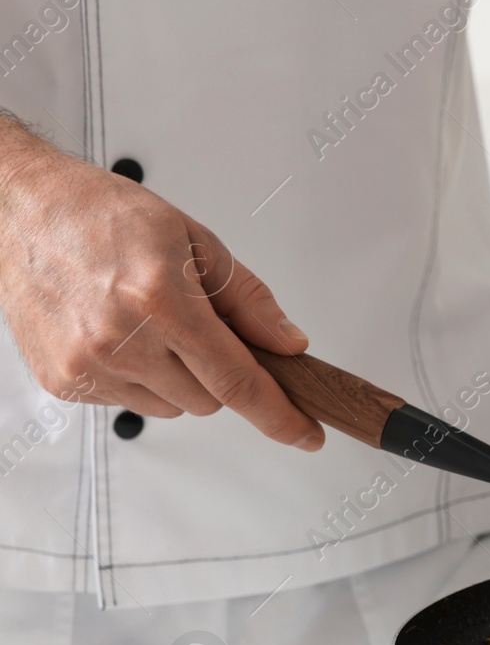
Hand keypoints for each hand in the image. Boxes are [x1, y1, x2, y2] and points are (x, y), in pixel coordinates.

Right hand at [0, 120, 323, 448]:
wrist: (23, 210)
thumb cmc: (104, 216)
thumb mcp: (196, 243)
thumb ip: (249, 301)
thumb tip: (287, 345)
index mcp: (160, 300)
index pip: (236, 380)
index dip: (278, 414)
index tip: (307, 434)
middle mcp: (119, 339)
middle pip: (209, 400)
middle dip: (217, 373)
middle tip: (193, 324)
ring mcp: (86, 365)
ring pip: (171, 407)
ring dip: (176, 378)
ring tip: (145, 321)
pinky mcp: (63, 381)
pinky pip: (130, 403)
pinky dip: (138, 378)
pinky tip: (116, 332)